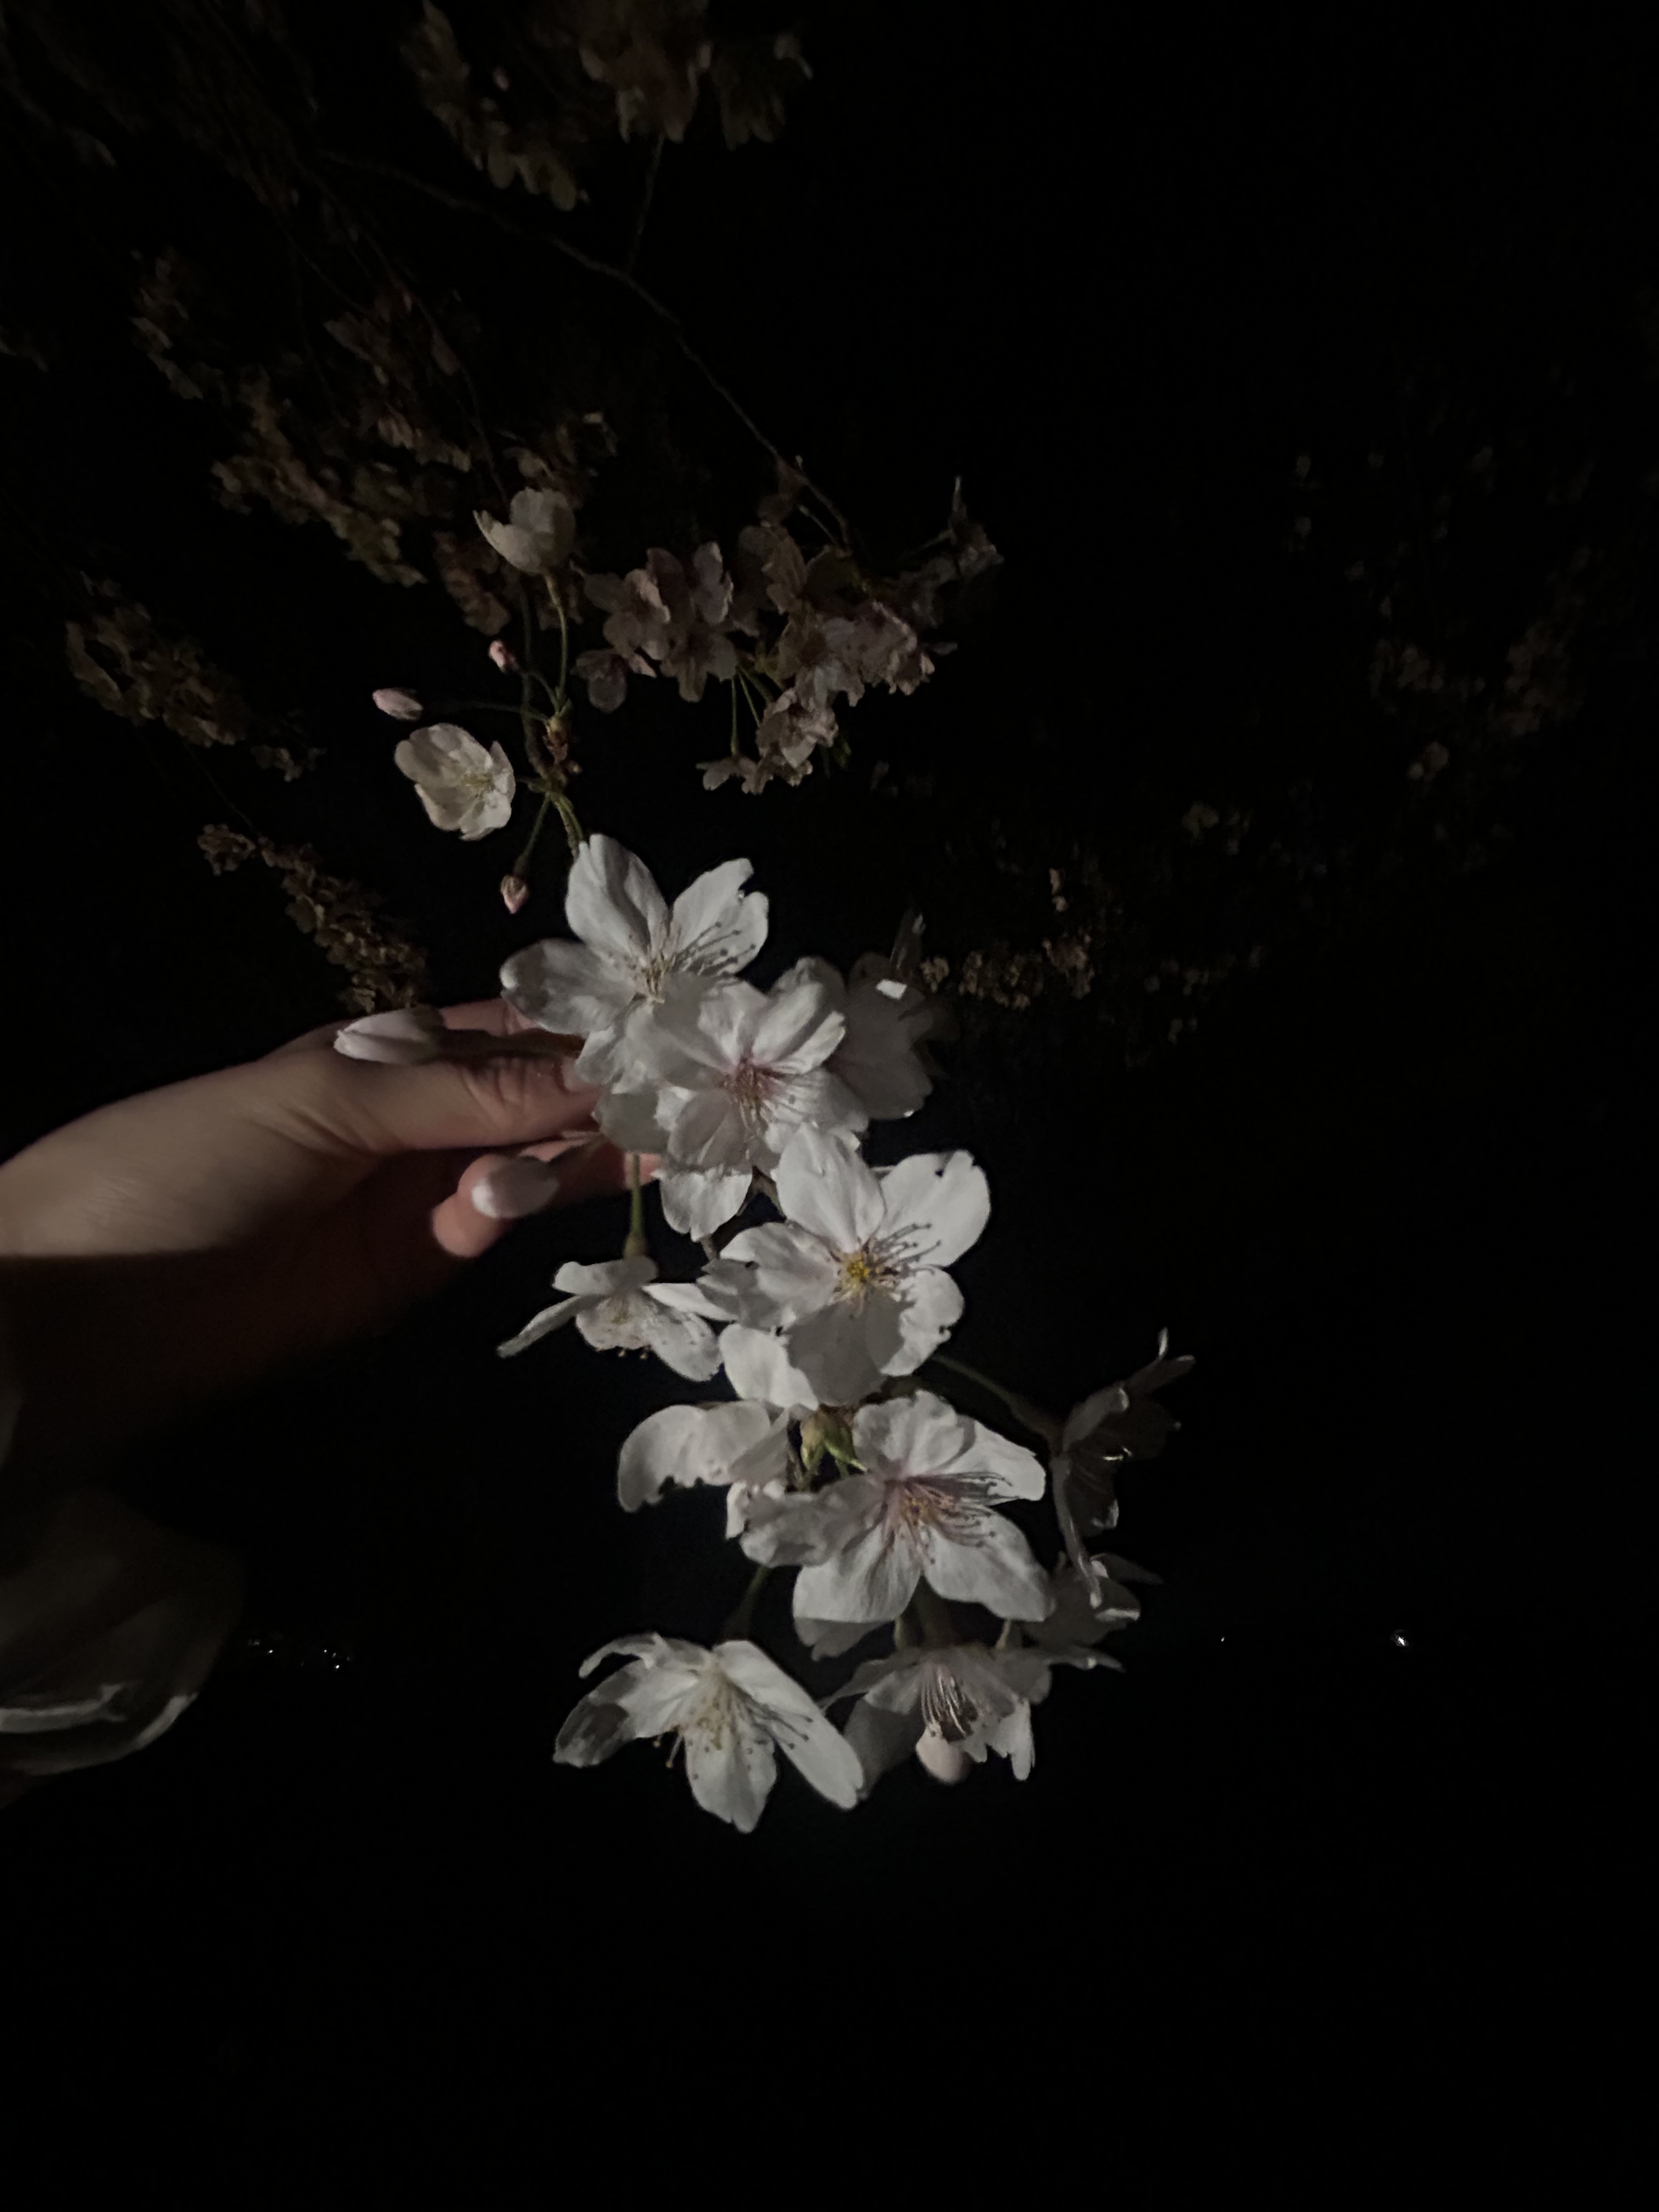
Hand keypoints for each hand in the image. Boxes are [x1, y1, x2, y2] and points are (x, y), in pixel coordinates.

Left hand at [0, 999, 644, 1476]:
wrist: (80, 1309)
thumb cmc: (182, 1162)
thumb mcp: (322, 1095)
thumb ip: (459, 1091)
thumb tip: (592, 1072)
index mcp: (377, 1049)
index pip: (504, 1026)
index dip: (584, 1024)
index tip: (672, 1022)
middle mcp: (405, 1119)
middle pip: (530, 1099)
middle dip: (606, 1092)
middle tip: (701, 1091)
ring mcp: (409, 1200)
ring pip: (521, 1168)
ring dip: (582, 1156)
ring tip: (666, 1144)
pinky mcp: (405, 1277)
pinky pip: (481, 1233)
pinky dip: (508, 1215)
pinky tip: (523, 1200)